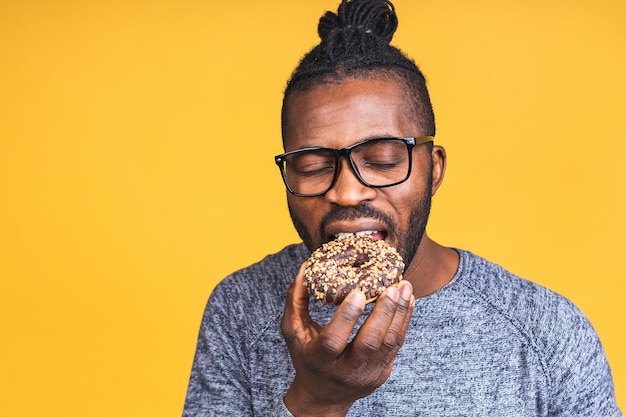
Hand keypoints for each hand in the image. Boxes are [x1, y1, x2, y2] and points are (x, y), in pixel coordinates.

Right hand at [280, 265, 414, 416]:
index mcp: (319, 360)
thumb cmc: (306, 357)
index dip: (346, 317)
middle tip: (392, 287)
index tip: (359, 293)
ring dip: (399, 313)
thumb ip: (296, 301)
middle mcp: (344, 371)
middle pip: (369, 343)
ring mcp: (367, 374)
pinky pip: (397, 345)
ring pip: (389, 343)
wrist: (324, 396)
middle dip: (383, 313)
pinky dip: (404, 321)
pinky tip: (407, 301)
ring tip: (404, 288)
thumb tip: (306, 269)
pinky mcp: (382, 373)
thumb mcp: (293, 332)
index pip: (333, 341)